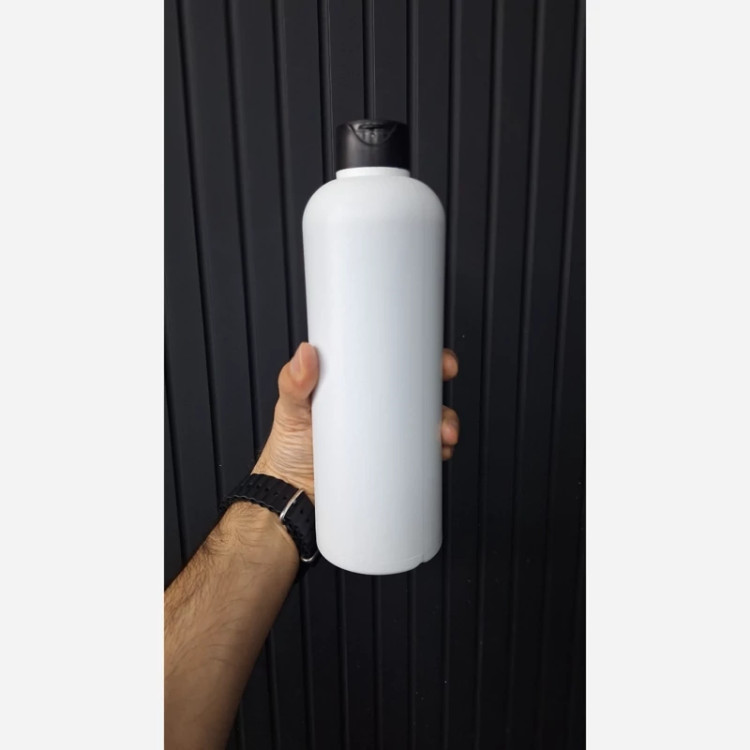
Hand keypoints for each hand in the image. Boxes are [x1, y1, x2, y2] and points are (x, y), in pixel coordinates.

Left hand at [253, 343, 459, 500]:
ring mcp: (387, 435)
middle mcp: (376, 406)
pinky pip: (423, 453)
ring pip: (427, 422)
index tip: (435, 357)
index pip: (394, 362)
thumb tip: (306, 354)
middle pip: (419, 390)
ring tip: (442, 433)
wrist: (292, 495)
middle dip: (440, 389)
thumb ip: (293, 382)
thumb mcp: (291, 408)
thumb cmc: (288, 448)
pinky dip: (437, 451)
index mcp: (356, 384)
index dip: (421, 356)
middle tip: (442, 394)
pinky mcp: (391, 461)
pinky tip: (440, 452)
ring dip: (445, 423)